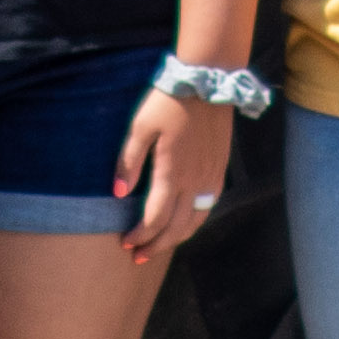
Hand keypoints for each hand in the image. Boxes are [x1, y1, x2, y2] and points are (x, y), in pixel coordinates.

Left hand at [119, 88, 232, 263]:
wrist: (208, 82)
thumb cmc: (168, 102)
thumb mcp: (140, 126)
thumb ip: (129, 161)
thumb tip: (119, 193)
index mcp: (173, 172)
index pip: (156, 218)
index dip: (140, 235)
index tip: (125, 242)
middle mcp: (196, 181)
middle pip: (176, 228)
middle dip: (156, 245)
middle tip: (137, 256)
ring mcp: (211, 177)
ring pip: (195, 222)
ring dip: (176, 239)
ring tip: (158, 246)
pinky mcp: (219, 170)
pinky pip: (208, 207)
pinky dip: (193, 223)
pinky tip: (182, 224)